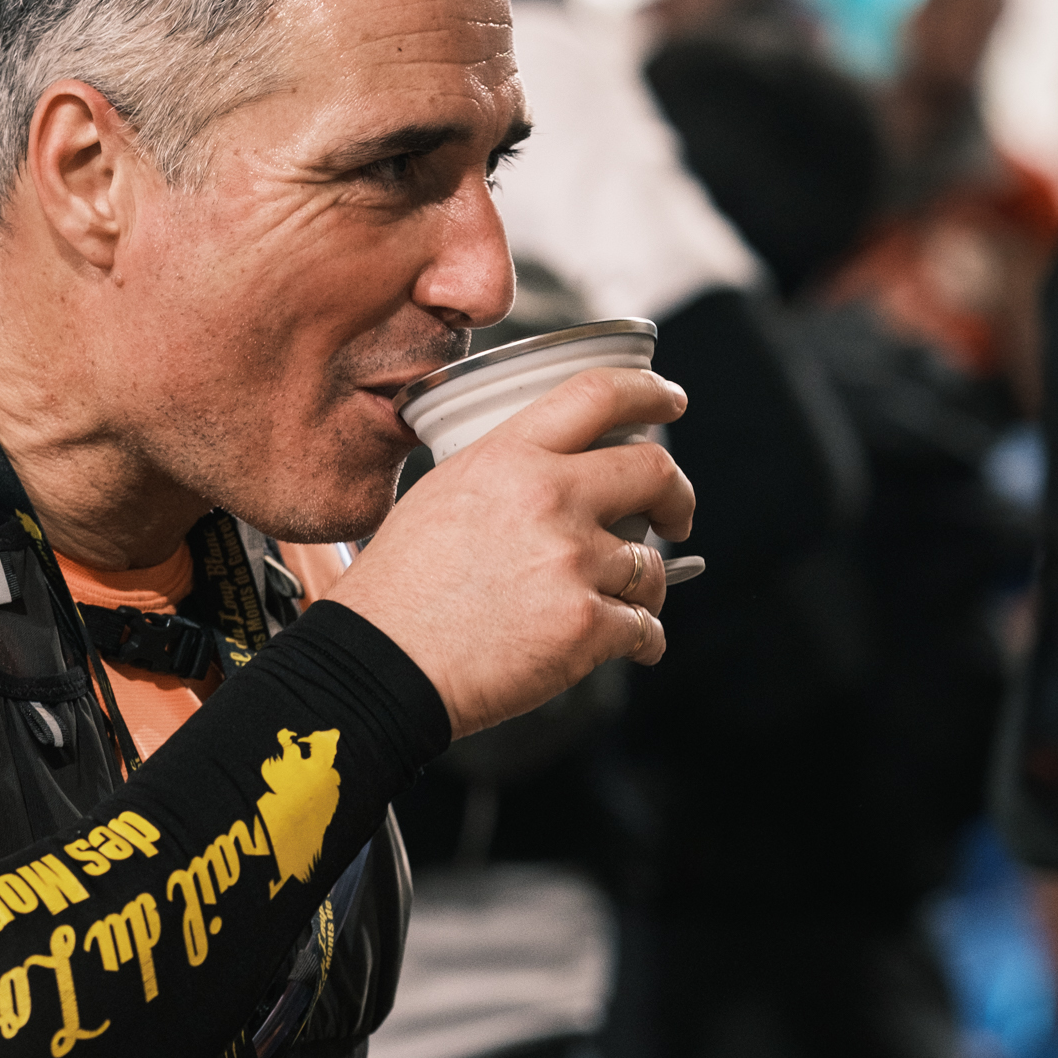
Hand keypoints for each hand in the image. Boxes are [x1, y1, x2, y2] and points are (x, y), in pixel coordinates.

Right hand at [333, 366, 693, 740]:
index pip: (598, 394)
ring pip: (650, 563)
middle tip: (676, 516)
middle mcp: (548, 499)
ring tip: (622, 605)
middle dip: (677, 495)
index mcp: (507, 457)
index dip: (647, 392)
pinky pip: (645, 627)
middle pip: (653, 470)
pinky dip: (644, 640)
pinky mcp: (585, 627)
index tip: (669, 401)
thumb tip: (558, 475)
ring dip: (646, 587)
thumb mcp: (439, 497)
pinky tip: (631, 646)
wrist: (380, 666)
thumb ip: (505, 474)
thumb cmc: (396, 592)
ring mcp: (571, 563)